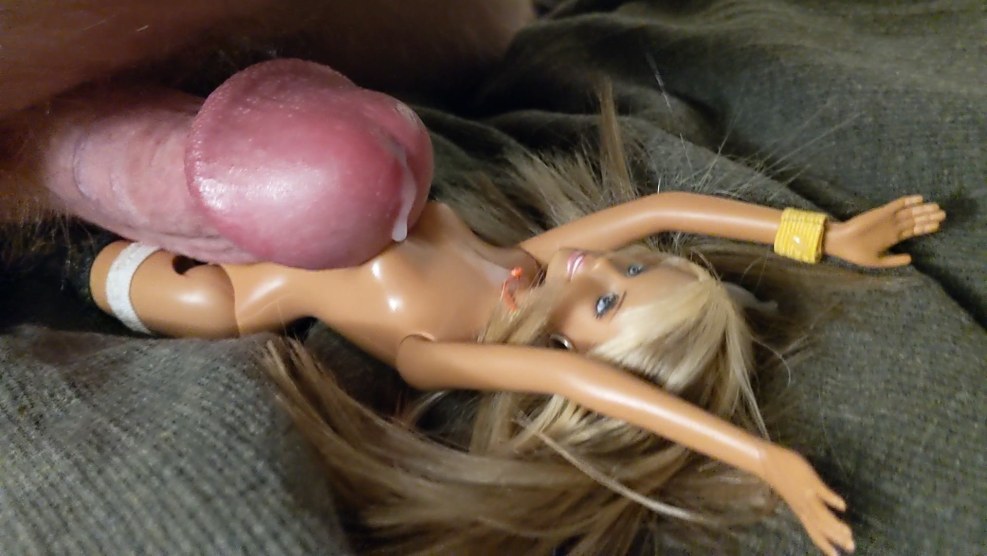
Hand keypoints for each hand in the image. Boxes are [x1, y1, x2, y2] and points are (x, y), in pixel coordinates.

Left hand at [761, 446, 853, 555]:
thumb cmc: (782, 476)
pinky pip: (822, 492)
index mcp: (800, 511)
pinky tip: (843, 506)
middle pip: (821, 526)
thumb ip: (805, 503)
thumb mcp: (794, 495)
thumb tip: (819, 506)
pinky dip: (831, 499)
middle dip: (836, 538)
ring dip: (835, 524)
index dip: (825, 544)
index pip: (814, 532)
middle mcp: (803, 507)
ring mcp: (806, 494)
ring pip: (821, 514)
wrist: (766, 462)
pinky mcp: (809, 482)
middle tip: (851, 547)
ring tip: (848, 534)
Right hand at [825, 195, 944, 266]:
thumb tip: (912, 259)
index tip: (938, 225)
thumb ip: (894, 260)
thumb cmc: (856, 253)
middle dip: (929, 216)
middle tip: (943, 213)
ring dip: (922, 209)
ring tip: (936, 206)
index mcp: (892, 238)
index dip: (926, 227)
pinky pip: (896, 205)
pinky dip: (907, 201)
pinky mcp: (880, 213)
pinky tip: (919, 199)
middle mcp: (892, 227)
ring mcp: (887, 219)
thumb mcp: (877, 261)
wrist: (840, 242)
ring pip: (909, 212)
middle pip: (915, 220)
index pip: (913, 230)